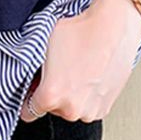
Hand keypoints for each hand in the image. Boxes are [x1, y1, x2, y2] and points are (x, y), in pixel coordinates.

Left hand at [20, 0, 140, 122]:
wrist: (112, 27)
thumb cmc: (79, 31)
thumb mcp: (42, 44)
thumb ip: (32, 67)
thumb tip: (30, 75)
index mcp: (51, 96)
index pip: (28, 112)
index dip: (28, 98)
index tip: (32, 89)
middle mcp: (71, 109)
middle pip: (51, 109)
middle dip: (51, 93)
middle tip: (57, 71)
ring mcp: (90, 110)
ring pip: (70, 108)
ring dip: (70, 95)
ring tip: (75, 70)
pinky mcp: (105, 107)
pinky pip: (88, 106)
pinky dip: (86, 95)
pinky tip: (88, 75)